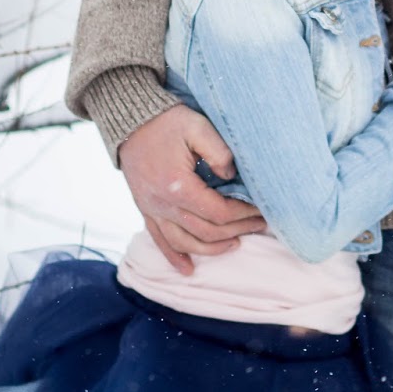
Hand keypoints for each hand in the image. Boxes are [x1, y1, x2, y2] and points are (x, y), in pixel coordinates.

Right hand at [118, 106, 265, 274]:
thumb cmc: (167, 122)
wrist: (131, 122)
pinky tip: (187, 269)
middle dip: (236, 231)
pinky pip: (159, 241)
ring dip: (211, 249)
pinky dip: (174, 257)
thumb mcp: (198, 127)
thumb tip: (232, 177)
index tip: (261, 210)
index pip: (218, 212)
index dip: (243, 214)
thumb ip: (219, 152)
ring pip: (184, 243)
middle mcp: (162, 203)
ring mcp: (151, 209)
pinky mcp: (144, 210)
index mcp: (177, 185)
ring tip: (235, 244)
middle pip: (205, 231)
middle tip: (259, 226)